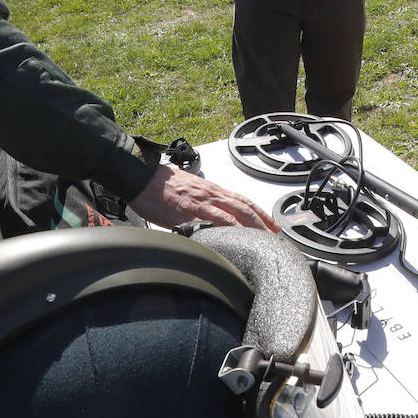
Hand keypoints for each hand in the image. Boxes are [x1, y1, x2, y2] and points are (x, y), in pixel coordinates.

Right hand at [129, 164, 278, 231]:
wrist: (141, 176)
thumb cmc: (163, 184)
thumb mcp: (190, 191)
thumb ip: (204, 205)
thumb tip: (214, 219)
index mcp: (212, 190)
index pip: (243, 201)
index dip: (261, 214)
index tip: (273, 226)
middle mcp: (211, 194)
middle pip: (245, 208)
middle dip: (262, 223)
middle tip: (275, 237)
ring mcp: (201, 202)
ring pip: (233, 214)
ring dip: (251, 228)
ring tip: (262, 241)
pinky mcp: (188, 211)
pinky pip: (211, 220)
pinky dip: (226, 229)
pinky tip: (235, 239)